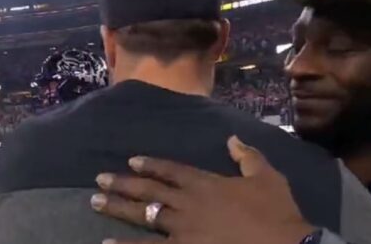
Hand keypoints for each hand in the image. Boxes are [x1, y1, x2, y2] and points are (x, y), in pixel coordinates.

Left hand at [91, 136, 315, 243]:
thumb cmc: (275, 212)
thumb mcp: (267, 176)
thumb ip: (247, 156)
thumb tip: (232, 139)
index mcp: (206, 184)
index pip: (172, 170)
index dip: (151, 165)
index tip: (132, 161)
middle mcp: (188, 204)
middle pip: (149, 192)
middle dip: (123, 184)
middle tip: (99, 180)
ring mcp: (183, 231)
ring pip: (143, 217)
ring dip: (117, 209)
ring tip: (95, 203)